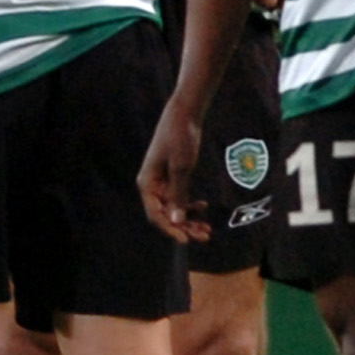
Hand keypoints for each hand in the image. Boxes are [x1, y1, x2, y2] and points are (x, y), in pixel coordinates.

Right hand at [136, 96, 213, 243]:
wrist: (184, 114)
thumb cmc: (179, 138)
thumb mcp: (181, 168)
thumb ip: (178, 196)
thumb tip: (175, 222)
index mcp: (146, 183)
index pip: (155, 215)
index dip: (170, 229)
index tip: (186, 240)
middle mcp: (151, 185)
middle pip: (165, 215)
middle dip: (184, 227)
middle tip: (205, 236)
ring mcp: (161, 182)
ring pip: (174, 208)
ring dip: (189, 219)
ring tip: (207, 229)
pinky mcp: (171, 177)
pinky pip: (179, 198)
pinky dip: (190, 205)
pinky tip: (203, 207)